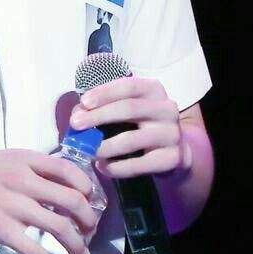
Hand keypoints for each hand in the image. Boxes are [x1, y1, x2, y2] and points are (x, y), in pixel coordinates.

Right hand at [0, 149, 101, 253]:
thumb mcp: (0, 161)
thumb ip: (26, 171)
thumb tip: (53, 189)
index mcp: (24, 159)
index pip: (71, 171)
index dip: (89, 190)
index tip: (92, 204)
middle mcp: (22, 178)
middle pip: (73, 201)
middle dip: (88, 221)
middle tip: (88, 233)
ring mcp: (10, 204)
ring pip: (60, 227)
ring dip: (76, 245)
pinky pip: (35, 250)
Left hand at [69, 77, 192, 179]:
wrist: (177, 152)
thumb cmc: (143, 124)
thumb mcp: (128, 109)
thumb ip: (104, 107)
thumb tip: (78, 113)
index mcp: (154, 90)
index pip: (128, 85)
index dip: (104, 93)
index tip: (83, 102)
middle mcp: (167, 108)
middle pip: (129, 108)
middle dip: (98, 116)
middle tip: (75, 125)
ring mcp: (172, 134)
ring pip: (132, 139)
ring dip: (104, 146)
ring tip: (87, 151)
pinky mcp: (173, 158)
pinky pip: (139, 164)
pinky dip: (117, 167)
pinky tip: (103, 167)